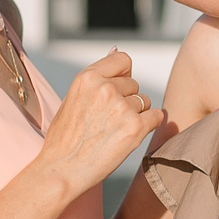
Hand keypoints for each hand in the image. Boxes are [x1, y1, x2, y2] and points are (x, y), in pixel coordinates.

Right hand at [34, 51, 172, 198]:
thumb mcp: (74, 98)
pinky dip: (148, 126)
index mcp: (87, 77)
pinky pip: (156, 117)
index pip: (123, 59)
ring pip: (145, 101)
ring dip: (137, 114)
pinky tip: (129, 136)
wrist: (62, 170)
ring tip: (114, 131)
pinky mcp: (135, 127)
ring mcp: (121, 107)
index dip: (122, 76)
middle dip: (127, 100)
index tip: (113, 93)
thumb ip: (98, 75)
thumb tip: (116, 48)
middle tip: (107, 121)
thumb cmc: (66, 137)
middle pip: (134, 84)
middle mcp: (105, 88)